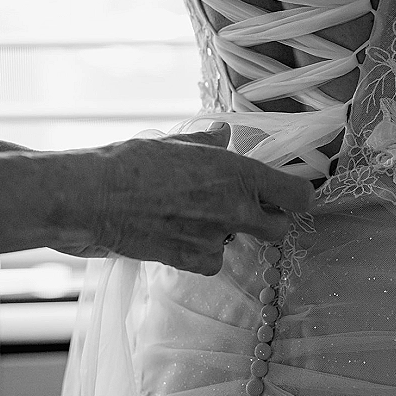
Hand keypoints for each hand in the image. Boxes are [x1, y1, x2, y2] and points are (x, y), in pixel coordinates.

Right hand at [66, 126, 313, 274]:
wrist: (97, 197)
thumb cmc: (134, 161)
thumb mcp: (178, 143)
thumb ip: (209, 144)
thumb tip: (223, 134)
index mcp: (238, 172)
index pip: (299, 194)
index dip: (296, 195)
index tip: (285, 193)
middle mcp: (236, 208)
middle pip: (280, 228)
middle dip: (269, 220)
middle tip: (247, 208)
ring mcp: (216, 238)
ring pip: (242, 243)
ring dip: (228, 232)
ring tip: (194, 214)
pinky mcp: (192, 261)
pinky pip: (213, 261)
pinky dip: (202, 252)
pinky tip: (180, 234)